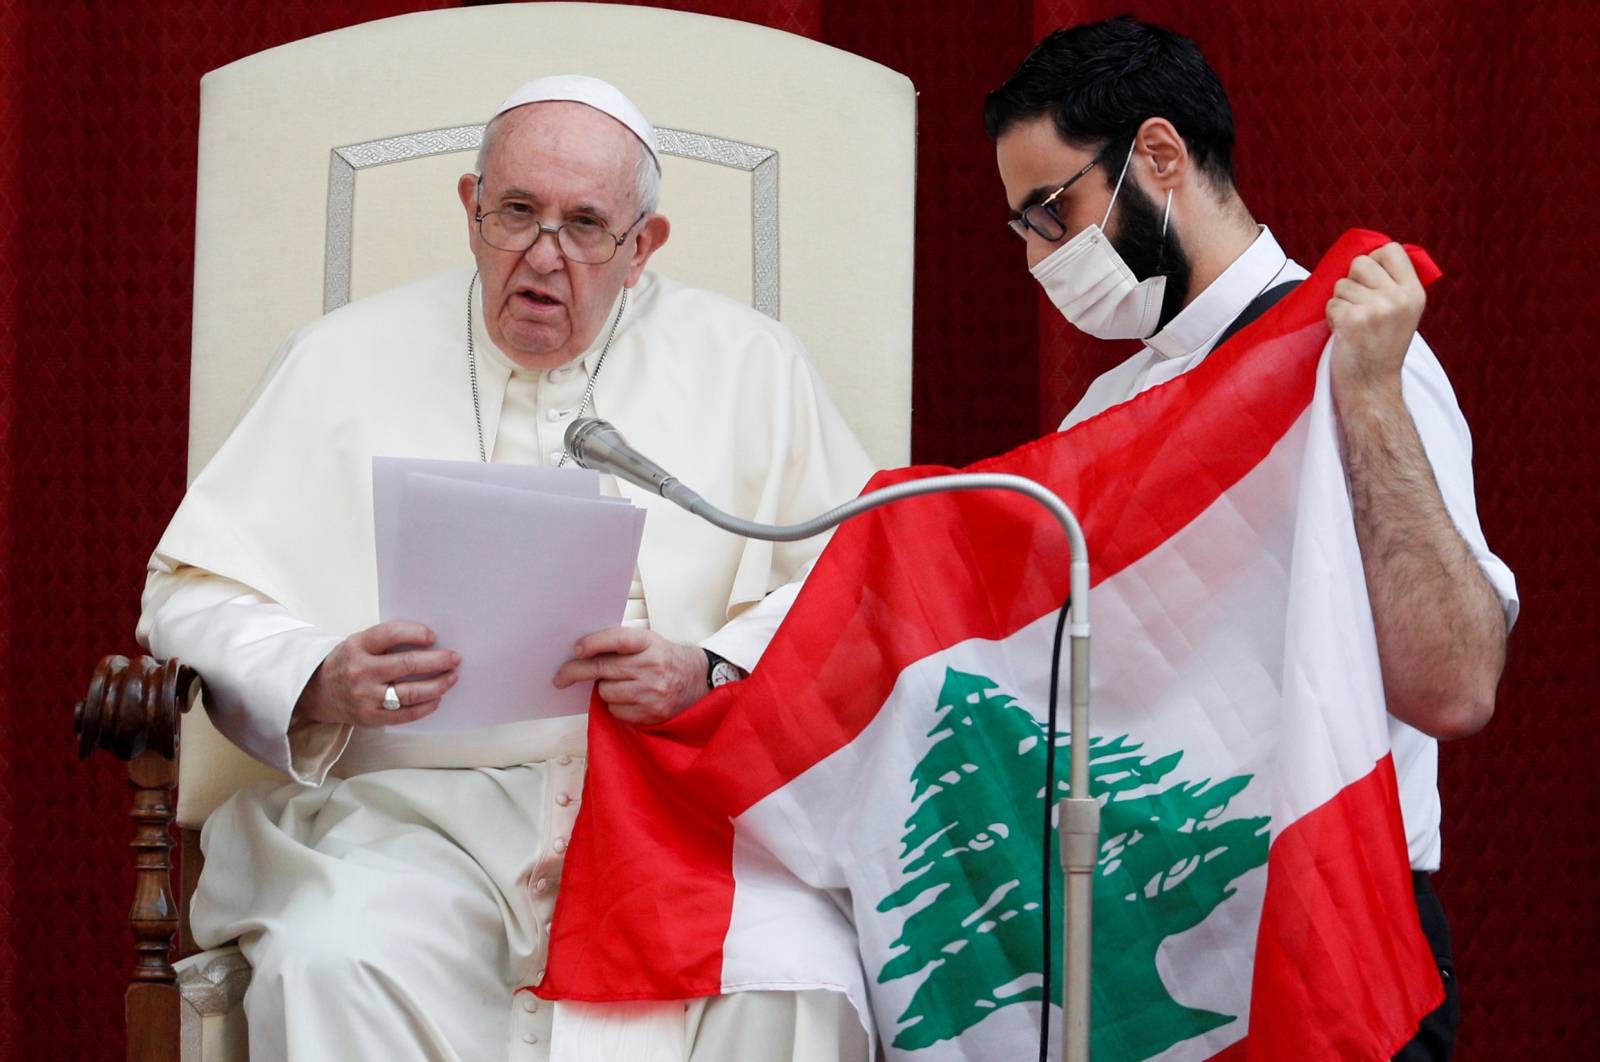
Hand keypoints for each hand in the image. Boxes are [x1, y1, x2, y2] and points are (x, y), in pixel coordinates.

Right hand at [294, 621, 459, 727]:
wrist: (316, 692)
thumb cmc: (347, 663)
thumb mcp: (358, 644)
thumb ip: (386, 640)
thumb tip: (429, 640)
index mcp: (357, 646)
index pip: (390, 634)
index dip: (415, 633)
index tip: (434, 636)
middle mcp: (360, 671)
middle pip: (406, 664)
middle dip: (437, 661)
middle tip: (455, 658)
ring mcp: (365, 697)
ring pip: (410, 692)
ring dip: (437, 685)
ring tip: (452, 678)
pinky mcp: (370, 717)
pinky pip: (405, 714)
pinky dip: (425, 707)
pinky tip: (437, 698)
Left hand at [553, 628, 706, 724]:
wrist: (698, 681)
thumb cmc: (665, 659)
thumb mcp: (649, 643)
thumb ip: (621, 646)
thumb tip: (582, 653)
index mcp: (650, 644)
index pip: (618, 640)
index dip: (594, 643)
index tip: (576, 650)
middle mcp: (652, 666)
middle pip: (604, 669)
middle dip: (576, 672)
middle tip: (560, 677)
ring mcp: (653, 692)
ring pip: (606, 692)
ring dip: (605, 689)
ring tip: (621, 684)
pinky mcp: (652, 713)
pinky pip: (616, 710)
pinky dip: (616, 705)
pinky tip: (630, 698)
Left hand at [1326, 242, 1426, 406]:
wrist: (1373, 386)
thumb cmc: (1381, 348)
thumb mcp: (1402, 312)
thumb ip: (1393, 285)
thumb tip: (1369, 254)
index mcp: (1415, 293)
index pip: (1391, 249)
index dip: (1374, 260)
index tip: (1369, 281)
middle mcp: (1399, 298)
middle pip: (1360, 263)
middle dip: (1352, 282)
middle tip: (1359, 308)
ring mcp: (1377, 309)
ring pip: (1341, 284)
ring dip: (1341, 303)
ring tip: (1354, 324)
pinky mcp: (1354, 320)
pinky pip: (1331, 303)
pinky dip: (1332, 317)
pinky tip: (1344, 333)